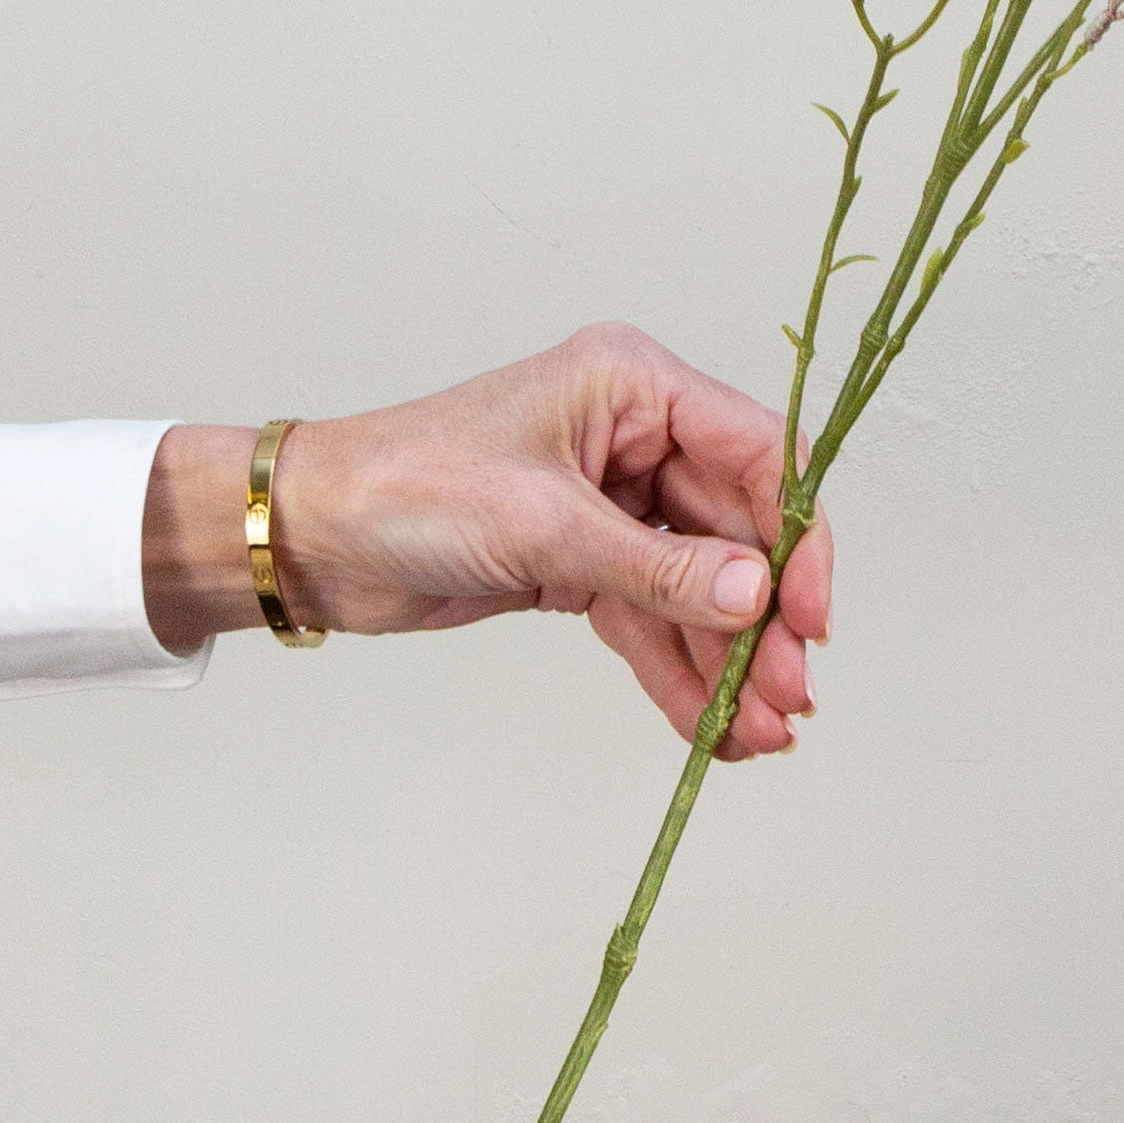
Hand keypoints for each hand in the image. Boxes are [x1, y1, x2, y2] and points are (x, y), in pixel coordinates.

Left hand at [141, 325, 834, 759]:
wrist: (312, 536)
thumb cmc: (407, 486)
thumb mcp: (544, 525)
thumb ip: (659, 568)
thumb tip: (757, 595)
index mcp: (632, 386)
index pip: (758, 453)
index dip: (798, 536)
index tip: (811, 617)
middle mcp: (632, 438)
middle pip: (736, 533)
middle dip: (764, 621)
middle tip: (788, 697)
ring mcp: (609, 504)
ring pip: (697, 588)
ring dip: (727, 661)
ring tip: (757, 736)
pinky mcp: (579, 563)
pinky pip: (651, 619)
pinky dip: (678, 672)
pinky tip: (710, 727)